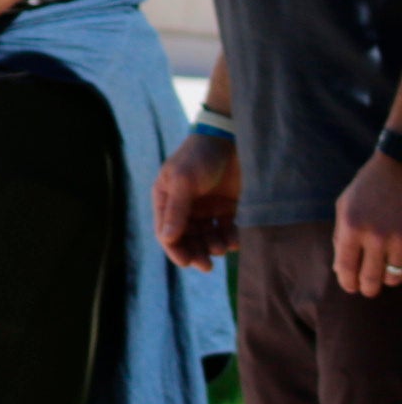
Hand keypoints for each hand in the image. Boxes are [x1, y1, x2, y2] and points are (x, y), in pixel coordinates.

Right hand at [154, 132, 242, 271]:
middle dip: (196, 253)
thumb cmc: (200, 156)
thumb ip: (177, 210)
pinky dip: (231, 238)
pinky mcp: (230, 207)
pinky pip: (228, 230)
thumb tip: (166, 239)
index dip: (175, 249)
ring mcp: (209, 208)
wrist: (232, 137)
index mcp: (168, 199)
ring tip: (222, 247)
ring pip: (208, 237)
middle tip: (207, 265)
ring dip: (214, 246)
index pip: (167, 231)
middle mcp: (187, 207)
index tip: (187, 263)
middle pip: (188, 239)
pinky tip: (235, 240)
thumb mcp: (184, 181)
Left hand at [332, 146, 401, 295]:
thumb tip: (340, 270)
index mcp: (350, 226)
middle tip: (366, 290)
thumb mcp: (344, 207)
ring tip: (382, 274)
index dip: (347, 282)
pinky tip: (396, 265)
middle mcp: (374, 235)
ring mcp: (398, 238)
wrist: (398, 170)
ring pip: (393, 277)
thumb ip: (340, 238)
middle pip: (370, 279)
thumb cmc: (366, 189)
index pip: (346, 267)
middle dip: (367, 288)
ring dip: (386, 279)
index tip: (349, 287)